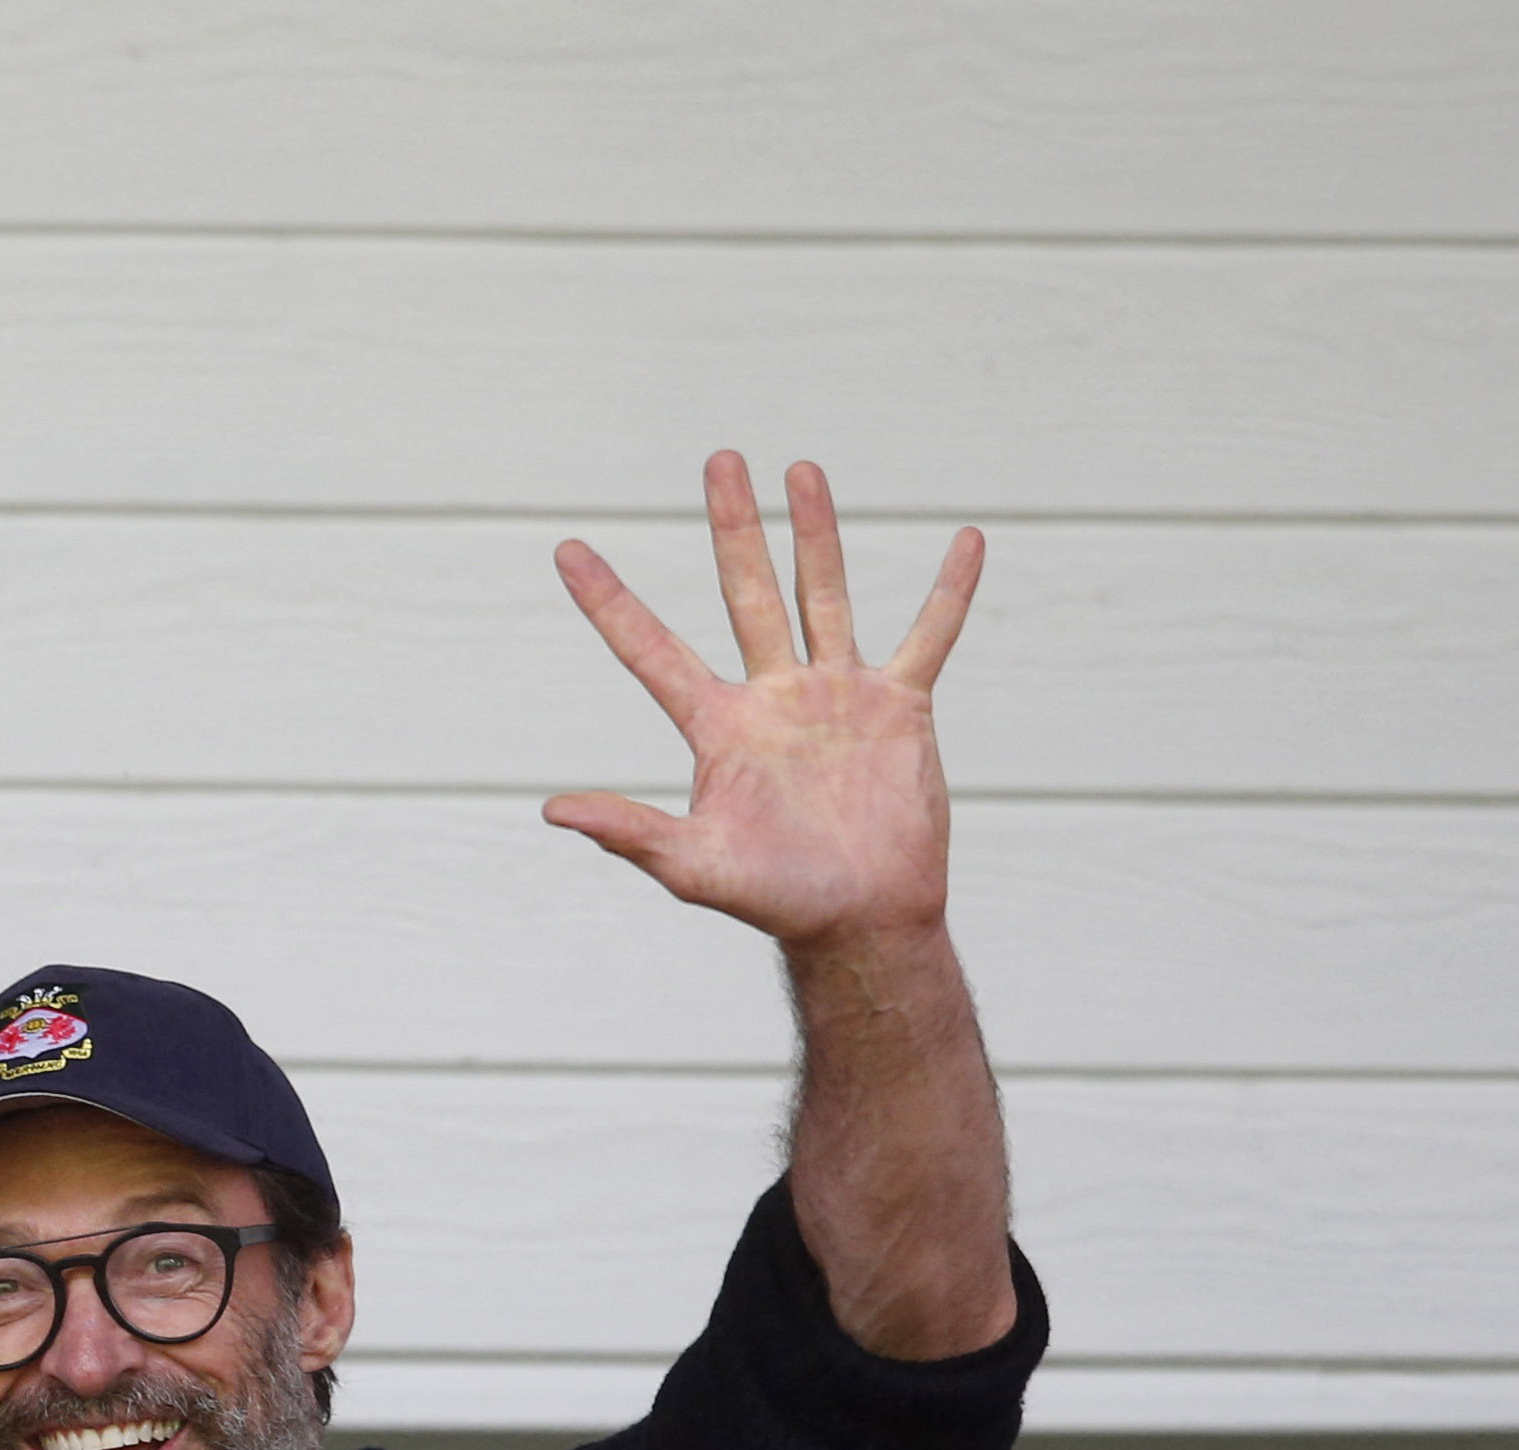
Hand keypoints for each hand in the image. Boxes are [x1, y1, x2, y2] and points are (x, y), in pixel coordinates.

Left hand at [542, 454, 981, 949]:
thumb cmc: (775, 899)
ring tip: (802, 470)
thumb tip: (552, 809)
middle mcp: (773, 696)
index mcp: (718, 727)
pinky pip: (929, 636)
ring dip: (816, 534)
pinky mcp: (900, 706)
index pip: (650, 649)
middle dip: (732, 527)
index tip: (567, 549)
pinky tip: (966, 541)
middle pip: (747, 593)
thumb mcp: (693, 868)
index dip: (610, 601)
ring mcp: (837, 695)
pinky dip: (950, 592)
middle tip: (719, 460)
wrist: (861, 920)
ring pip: (824, 594)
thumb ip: (628, 832)